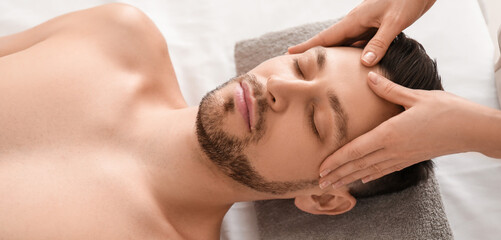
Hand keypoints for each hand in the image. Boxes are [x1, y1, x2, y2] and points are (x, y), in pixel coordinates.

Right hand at [288, 0, 435, 65]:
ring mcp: (366, 25)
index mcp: (355, 20)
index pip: (326, 37)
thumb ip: (379, 44)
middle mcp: (357, 23)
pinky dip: (353, 54)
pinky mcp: (376, 27)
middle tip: (300, 65)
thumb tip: (364, 63)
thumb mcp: (394, 23)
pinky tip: (353, 64)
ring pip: (345, 44)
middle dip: (316, 52)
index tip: (290, 52)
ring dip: (334, 55)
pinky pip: (360, 44)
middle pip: (331, 42)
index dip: (308, 46)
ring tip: (322, 69)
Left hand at [318, 72, 495, 188]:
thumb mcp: (416, 96)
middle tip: (319, 183)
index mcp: (390, 133)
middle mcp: (393, 149)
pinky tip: (363, 178)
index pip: (356, 150)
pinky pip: (386, 169)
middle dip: (338, 174)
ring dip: (350, 177)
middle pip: (359, 164)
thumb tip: (368, 76)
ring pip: (370, 170)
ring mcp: (402, 157)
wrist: (472, 129)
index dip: (337, 160)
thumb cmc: (446, 110)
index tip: (321, 168)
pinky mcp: (411, 159)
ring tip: (334, 185)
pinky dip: (371, 174)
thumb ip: (389, 89)